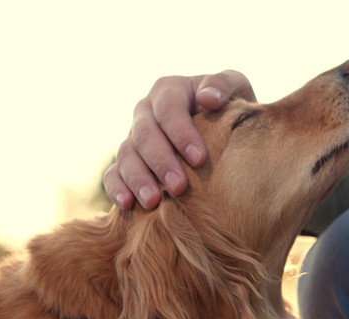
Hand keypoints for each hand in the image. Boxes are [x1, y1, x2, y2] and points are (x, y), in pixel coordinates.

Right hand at [104, 70, 255, 208]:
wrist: (222, 133)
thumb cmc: (229, 109)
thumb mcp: (235, 88)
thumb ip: (224, 85)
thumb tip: (208, 98)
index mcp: (169, 91)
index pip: (169, 108)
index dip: (181, 132)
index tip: (200, 159)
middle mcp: (145, 112)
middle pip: (144, 134)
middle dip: (161, 161)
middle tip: (179, 186)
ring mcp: (133, 138)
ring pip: (125, 155)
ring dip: (138, 179)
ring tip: (153, 202)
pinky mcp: (126, 163)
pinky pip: (113, 174)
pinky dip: (116, 188)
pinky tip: (128, 205)